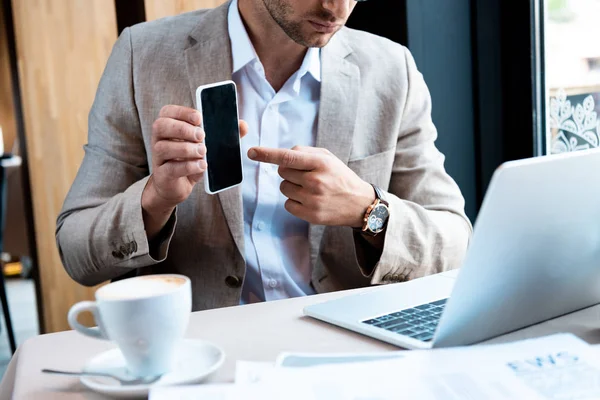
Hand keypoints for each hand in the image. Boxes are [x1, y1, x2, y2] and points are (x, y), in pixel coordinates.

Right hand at [142, 105, 247, 238]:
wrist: (178, 186)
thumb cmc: (191, 160)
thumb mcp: (206, 145)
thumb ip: (223, 134)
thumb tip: (243, 125)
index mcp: (168, 126)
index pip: (167, 111)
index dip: (182, 112)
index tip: (199, 118)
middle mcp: (159, 139)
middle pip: (161, 126)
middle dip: (182, 129)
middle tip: (202, 135)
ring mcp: (158, 158)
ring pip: (164, 148)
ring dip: (186, 148)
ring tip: (203, 151)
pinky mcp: (162, 175)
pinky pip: (171, 168)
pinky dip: (188, 166)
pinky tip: (202, 165)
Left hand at [248, 145, 374, 226]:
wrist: (359, 204)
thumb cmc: (340, 177)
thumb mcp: (328, 158)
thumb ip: (305, 153)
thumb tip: (282, 155)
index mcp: (320, 163)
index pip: (288, 156)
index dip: (267, 154)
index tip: (251, 152)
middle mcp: (316, 181)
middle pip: (282, 172)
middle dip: (289, 171)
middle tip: (306, 176)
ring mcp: (312, 200)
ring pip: (283, 188)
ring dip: (292, 187)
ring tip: (310, 189)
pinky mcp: (310, 215)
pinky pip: (287, 204)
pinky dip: (294, 201)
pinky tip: (309, 200)